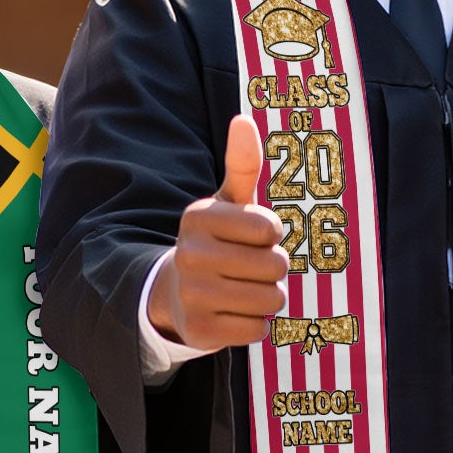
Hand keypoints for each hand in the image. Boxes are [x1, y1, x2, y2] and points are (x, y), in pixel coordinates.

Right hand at [148, 115, 288, 350]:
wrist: (176, 292)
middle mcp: (189, 254)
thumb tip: (243, 120)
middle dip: (272, 268)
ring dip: (267, 296)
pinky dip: (253, 323)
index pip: (271, 229)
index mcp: (198, 217)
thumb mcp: (229, 202)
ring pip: (271, 299)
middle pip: (275, 266)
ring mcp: (191, 295)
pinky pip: (257, 328)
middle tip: (246, 267)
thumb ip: (241, 164)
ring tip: (242, 288)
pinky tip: (231, 312)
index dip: (271, 235)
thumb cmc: (218, 240)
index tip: (251, 236)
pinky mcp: (199, 332)